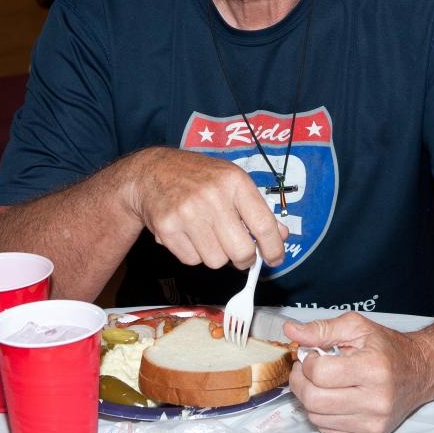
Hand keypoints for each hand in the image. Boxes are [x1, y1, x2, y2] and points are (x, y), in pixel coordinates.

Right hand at [123, 146, 288, 268]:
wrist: (152, 172)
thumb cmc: (198, 176)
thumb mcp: (232, 180)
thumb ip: (258, 208)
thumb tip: (281, 235)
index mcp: (234, 182)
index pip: (264, 225)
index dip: (273, 248)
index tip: (275, 258)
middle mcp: (212, 197)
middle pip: (241, 251)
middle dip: (244, 258)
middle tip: (240, 253)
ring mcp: (188, 214)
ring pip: (216, 260)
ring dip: (216, 254)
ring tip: (208, 234)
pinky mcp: (168, 229)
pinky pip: (192, 260)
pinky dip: (194, 254)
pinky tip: (189, 235)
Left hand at [285, 312, 431, 432]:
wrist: (421, 372)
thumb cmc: (389, 349)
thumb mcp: (357, 328)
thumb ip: (322, 329)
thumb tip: (291, 331)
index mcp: (373, 369)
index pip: (320, 373)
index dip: (306, 363)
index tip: (311, 356)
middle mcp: (376, 400)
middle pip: (315, 400)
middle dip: (300, 383)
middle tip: (304, 371)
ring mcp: (374, 423)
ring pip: (317, 417)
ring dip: (311, 398)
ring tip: (322, 383)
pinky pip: (329, 431)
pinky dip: (324, 415)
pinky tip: (334, 399)